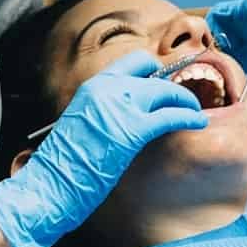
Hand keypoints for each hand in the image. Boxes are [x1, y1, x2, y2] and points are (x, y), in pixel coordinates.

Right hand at [0, 51, 207, 246]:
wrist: (48, 185)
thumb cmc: (63, 165)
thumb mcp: (82, 124)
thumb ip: (104, 111)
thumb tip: (127, 114)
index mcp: (92, 86)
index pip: (133, 62)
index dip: (154, 73)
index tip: (165, 87)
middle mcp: (106, 88)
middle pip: (154, 71)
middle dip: (173, 86)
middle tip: (185, 101)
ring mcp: (119, 106)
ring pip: (166, 91)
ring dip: (185, 101)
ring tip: (195, 113)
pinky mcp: (132, 130)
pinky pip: (170, 116)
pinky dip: (188, 118)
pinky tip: (197, 123)